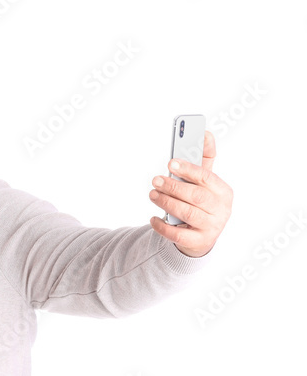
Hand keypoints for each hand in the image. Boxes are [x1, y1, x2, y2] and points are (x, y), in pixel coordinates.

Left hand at [149, 130, 232, 256]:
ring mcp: (212, 227)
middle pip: (196, 196)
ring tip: (152, 195)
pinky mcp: (199, 242)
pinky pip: (178, 234)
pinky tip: (153, 218)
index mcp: (223, 191)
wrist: (201, 236)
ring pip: (187, 213)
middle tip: (155, 180)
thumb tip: (206, 133)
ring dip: (167, 203)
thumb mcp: (204, 183)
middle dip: (173, 186)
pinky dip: (163, 226)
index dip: (188, 169)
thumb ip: (203, 159)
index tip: (170, 162)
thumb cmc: (201, 202)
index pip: (207, 178)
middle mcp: (221, 209)